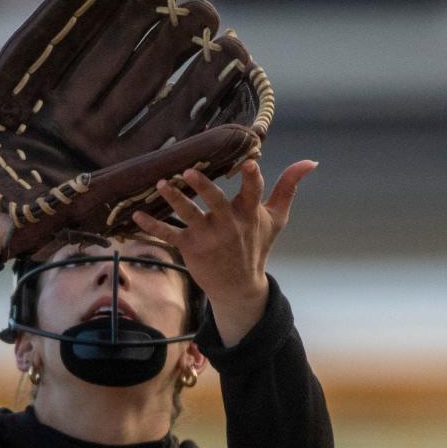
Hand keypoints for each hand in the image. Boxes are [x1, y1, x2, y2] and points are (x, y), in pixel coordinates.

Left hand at [132, 159, 317, 344]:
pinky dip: (150, 226)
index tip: (249, 163)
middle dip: (202, 187)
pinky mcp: (189, 247)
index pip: (253, 191)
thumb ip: (289, 187)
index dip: (251, 178)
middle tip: (188, 172)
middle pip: (214, 202)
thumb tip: (311, 161)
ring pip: (187, 215)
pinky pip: (167, 235)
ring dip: (173, 200)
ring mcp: (207, 237)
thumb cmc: (256, 245)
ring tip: (161, 184)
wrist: (238, 286)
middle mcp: (228, 224)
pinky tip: (135, 216)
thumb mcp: (276, 217)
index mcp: (249, 213)